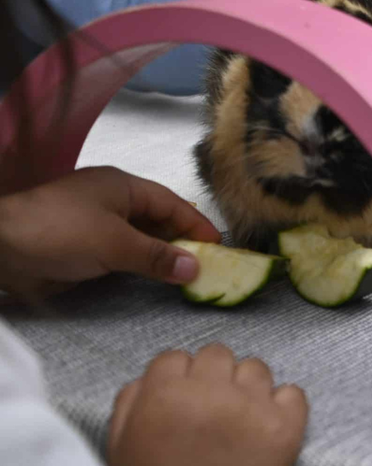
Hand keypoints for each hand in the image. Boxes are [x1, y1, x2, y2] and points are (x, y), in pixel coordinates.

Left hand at [0, 166, 220, 288]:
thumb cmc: (58, 232)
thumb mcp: (114, 243)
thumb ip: (157, 257)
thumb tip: (196, 269)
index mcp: (122, 186)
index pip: (172, 203)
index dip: (197, 225)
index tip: (220, 247)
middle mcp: (112, 201)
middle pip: (158, 220)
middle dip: (183, 241)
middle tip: (208, 265)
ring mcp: (95, 224)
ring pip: (140, 237)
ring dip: (161, 255)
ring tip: (187, 275)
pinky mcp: (81, 246)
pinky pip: (121, 253)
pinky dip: (140, 264)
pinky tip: (153, 279)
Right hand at [108, 345, 307, 465]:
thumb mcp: (121, 448)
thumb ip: (131, 401)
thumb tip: (152, 376)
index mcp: (165, 395)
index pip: (176, 357)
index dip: (179, 378)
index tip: (184, 396)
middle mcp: (211, 393)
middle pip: (217, 354)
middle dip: (213, 377)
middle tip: (212, 406)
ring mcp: (252, 408)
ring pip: (256, 368)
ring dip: (247, 388)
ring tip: (240, 418)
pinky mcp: (285, 428)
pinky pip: (293, 392)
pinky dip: (284, 406)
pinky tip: (269, 425)